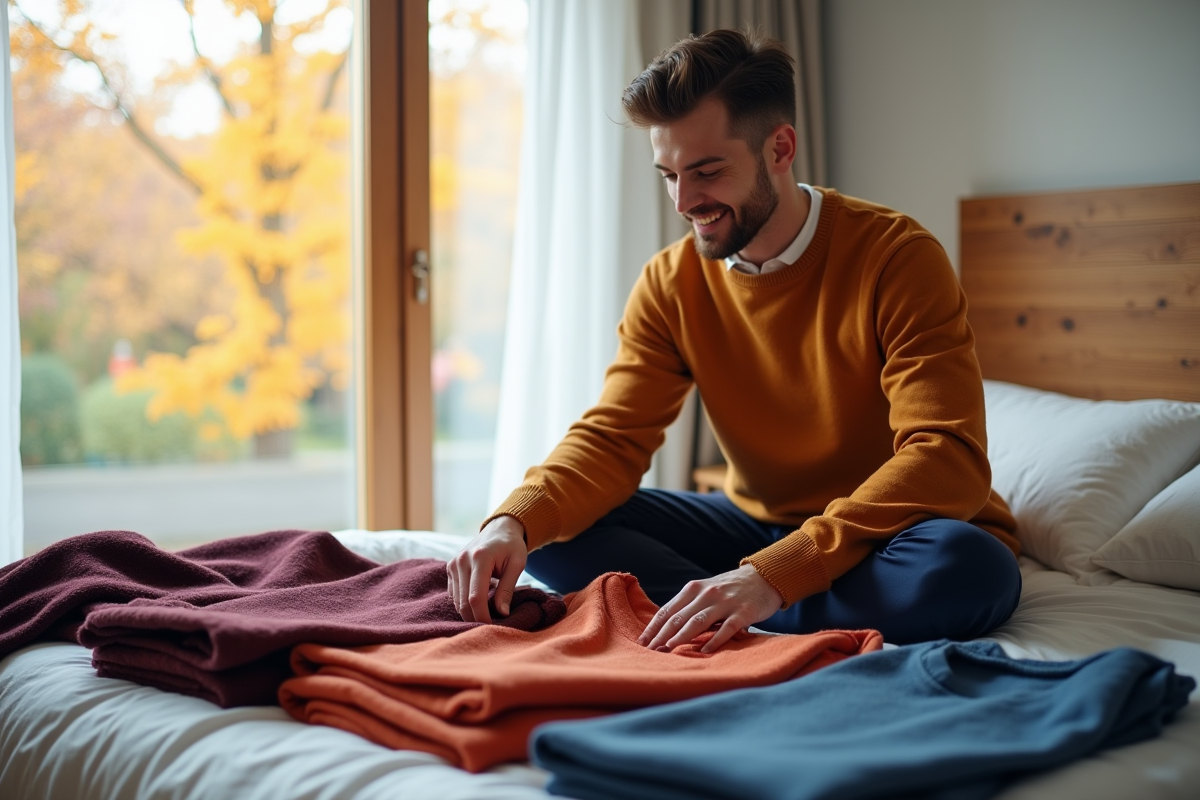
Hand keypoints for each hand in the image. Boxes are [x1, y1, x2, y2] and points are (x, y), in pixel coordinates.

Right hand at [448, 515, 527, 622]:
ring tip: (487, 613)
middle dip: (475, 618)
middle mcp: (462, 560)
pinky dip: (464, 602)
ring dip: (469, 612)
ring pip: (456, 600)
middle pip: (463, 601)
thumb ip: (507, 589)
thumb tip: (502, 613)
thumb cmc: (512, 546)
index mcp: (480, 558)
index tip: (492, 627)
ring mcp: (453, 563)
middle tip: (491, 626)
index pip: (476, 596)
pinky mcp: (450, 567)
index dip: (483, 616)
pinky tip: (478, 601)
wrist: (499, 528)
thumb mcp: (517, 565)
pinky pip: (454, 594)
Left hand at [638, 564, 783, 653]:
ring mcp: (725, 603)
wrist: (763, 578)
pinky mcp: (743, 613)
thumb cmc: (730, 589)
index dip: (653, 627)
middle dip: (661, 635)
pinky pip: (726, 628)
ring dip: (681, 636)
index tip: (641, 642)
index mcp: (693, 589)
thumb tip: (665, 628)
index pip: (668, 610)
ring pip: (698, 621)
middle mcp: (707, 594)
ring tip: (668, 649)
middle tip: (649, 650)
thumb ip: (689, 606)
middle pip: (679, 617)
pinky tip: (704, 650)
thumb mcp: (706, 591)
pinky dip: (714, 640)